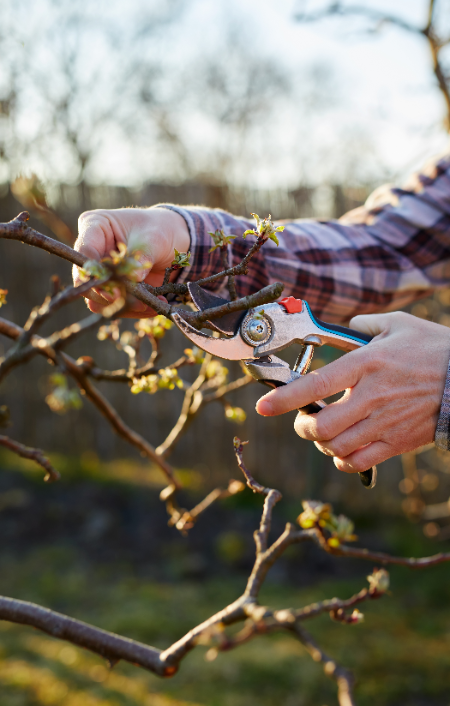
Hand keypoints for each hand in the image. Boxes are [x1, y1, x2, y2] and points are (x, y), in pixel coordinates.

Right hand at [73, 207, 189, 315]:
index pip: (84, 251)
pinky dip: (133, 310)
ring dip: (123, 307)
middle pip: (86, 281)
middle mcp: (92, 251)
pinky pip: (113, 307)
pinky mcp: (111, 290)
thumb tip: (134, 278)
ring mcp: (100, 273)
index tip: (114, 288)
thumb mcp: (154, 239)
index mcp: (95, 226)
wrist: (173, 242)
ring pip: (97, 300)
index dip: (95, 273)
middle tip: (138, 302)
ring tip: (149, 305)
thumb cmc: (160, 230)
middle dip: (112, 296)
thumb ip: (142, 256)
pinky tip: (152, 306)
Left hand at [256, 312, 449, 471]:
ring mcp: (385, 422)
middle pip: (322, 425)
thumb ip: (364, 325)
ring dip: (321, 444)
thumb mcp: (398, 324)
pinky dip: (343, 461)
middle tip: (302, 420)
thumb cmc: (433, 348)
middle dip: (303, 427)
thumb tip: (344, 328)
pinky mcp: (398, 442)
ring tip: (322, 434)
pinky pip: (360, 462)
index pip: (317, 385)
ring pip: (337, 447)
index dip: (285, 398)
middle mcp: (371, 396)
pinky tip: (342, 451)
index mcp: (367, 364)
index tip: (263, 406)